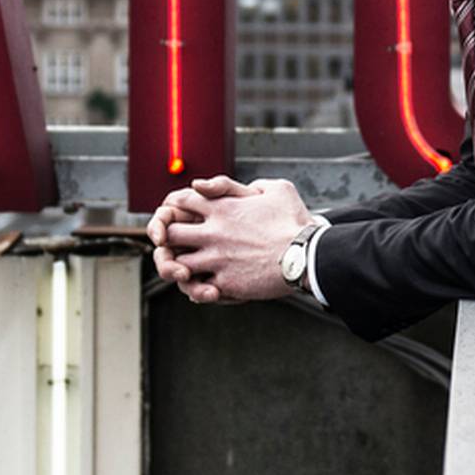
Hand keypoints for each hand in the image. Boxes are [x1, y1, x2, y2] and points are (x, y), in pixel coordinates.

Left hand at [152, 176, 311, 303]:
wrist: (307, 256)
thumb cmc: (295, 223)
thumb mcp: (279, 190)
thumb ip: (256, 185)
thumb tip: (247, 188)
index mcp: (223, 208)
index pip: (181, 201)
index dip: (175, 207)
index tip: (181, 215)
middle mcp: (214, 232)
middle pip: (169, 233)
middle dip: (168, 238)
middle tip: (174, 245)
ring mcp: (217, 259)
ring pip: (177, 264)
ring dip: (179, 266)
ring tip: (189, 269)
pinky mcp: (226, 283)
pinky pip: (197, 289)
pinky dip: (197, 289)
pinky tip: (207, 287)